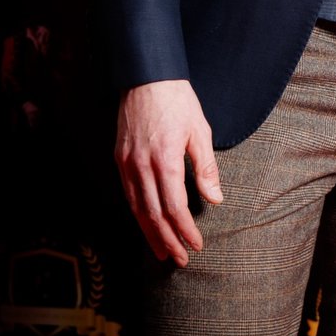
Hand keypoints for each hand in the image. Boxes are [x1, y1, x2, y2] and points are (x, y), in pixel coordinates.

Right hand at [115, 79, 222, 266]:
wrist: (146, 76)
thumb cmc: (177, 101)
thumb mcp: (200, 130)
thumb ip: (206, 168)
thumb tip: (215, 199)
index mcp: (165, 159)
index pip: (174, 206)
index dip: (185, 230)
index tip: (196, 244)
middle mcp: (141, 165)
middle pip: (152, 214)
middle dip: (167, 240)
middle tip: (179, 260)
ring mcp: (126, 163)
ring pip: (136, 208)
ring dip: (150, 233)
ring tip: (162, 251)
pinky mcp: (119, 158)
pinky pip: (128, 194)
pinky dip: (138, 214)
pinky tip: (147, 224)